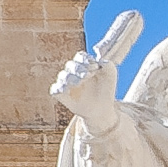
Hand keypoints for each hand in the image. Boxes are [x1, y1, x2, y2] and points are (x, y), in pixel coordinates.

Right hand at [52, 10, 142, 128]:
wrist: (102, 109)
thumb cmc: (107, 89)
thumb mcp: (112, 74)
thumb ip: (109, 64)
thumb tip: (103, 60)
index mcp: (85, 64)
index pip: (80, 57)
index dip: (86, 60)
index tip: (95, 67)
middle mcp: (74, 72)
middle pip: (71, 65)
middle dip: (79, 69)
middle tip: (88, 75)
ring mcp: (66, 83)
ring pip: (63, 76)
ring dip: (71, 78)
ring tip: (79, 83)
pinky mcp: (61, 95)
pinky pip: (55, 89)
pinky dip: (59, 88)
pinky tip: (66, 89)